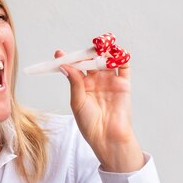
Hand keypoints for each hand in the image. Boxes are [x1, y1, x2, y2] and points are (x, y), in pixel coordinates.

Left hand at [56, 50, 144, 172]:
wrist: (108, 137)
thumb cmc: (89, 123)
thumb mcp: (77, 101)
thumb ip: (74, 82)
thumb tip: (65, 65)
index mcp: (81, 86)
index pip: (74, 68)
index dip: (67, 60)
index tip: (59, 53)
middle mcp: (96, 81)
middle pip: (91, 61)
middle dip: (87, 53)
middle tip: (83, 47)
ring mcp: (109, 81)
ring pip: (106, 61)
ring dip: (104, 52)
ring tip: (99, 45)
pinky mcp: (123, 84)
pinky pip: (124, 67)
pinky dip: (121, 57)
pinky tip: (115, 52)